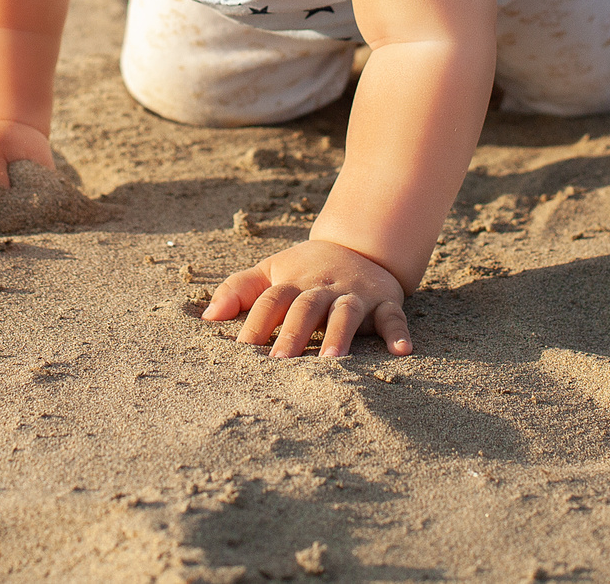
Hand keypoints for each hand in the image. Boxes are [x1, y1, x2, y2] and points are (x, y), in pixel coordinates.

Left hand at [202, 238, 411, 359]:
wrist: (359, 246)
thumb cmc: (306, 270)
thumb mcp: (272, 271)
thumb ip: (239, 290)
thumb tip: (207, 317)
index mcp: (293, 281)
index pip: (271, 300)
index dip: (257, 322)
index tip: (242, 350)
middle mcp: (323, 287)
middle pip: (306, 308)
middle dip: (293, 334)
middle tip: (279, 363)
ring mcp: (355, 294)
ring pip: (346, 314)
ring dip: (339, 336)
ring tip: (331, 363)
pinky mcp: (385, 301)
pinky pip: (393, 317)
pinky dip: (398, 333)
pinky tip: (402, 351)